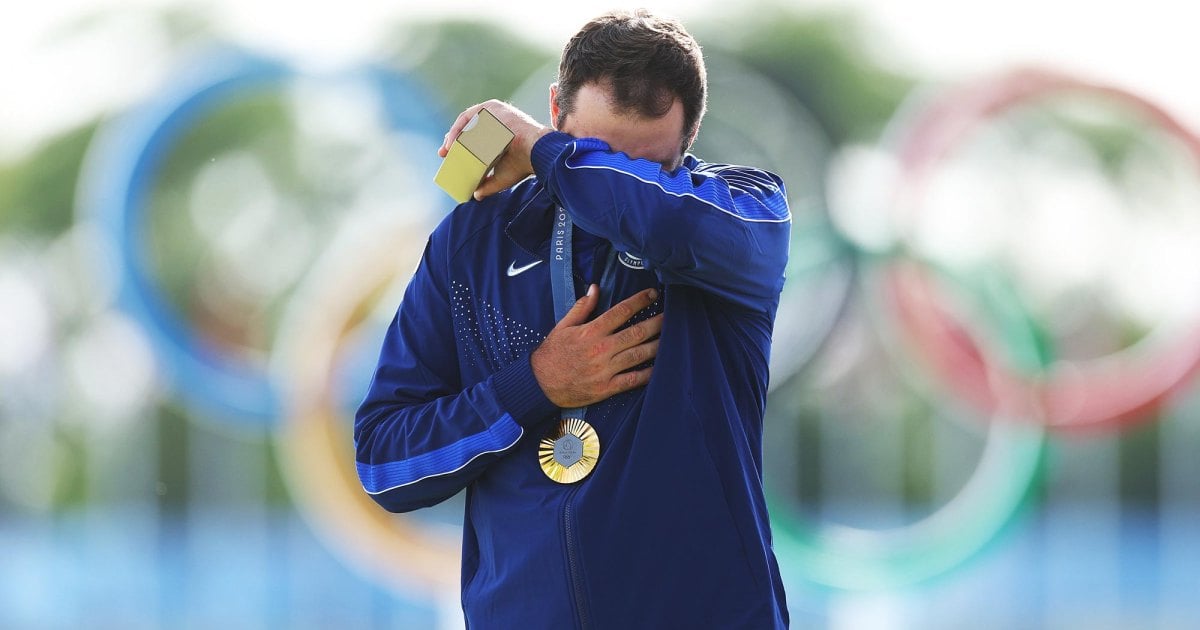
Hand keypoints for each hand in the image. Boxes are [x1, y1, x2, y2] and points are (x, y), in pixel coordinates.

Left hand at [438, 99, 553, 200]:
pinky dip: (457, 130)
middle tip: (444, 153)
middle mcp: (496, 117)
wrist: (536, 152)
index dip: (460, 143)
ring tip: (447, 150)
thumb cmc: (522, 163)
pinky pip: (467, 119)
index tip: (448, 155)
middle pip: (468, 127)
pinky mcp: (491, 108)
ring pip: (466, 122)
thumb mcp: (502, 176)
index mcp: (500, 130)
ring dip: (453, 135)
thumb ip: (488, 185)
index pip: (475, 133)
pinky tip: (451, 143)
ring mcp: (494, 111)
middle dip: (453, 140)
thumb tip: (476, 195)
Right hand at [531, 286, 663, 407]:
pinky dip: (648, 374)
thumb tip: (595, 288)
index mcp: (591, 331)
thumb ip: (581, 307)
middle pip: (636, 333)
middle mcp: (601, 349)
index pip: (621, 312)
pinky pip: (632, 380)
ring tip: (671, 337)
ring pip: (638, 355)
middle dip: (656, 323)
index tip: (653, 294)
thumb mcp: (562, 326)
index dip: (639, 301)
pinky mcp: (607, 388)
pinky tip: (659, 367)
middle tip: (670, 316)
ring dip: (657, 345)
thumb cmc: (552, 354)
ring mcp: (605, 370)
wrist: (540, 384)